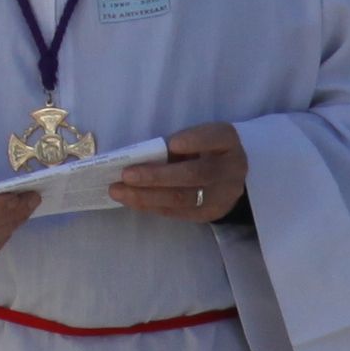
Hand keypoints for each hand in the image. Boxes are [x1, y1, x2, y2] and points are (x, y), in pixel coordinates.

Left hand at [110, 120, 251, 224]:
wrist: (230, 176)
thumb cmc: (203, 148)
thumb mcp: (197, 137)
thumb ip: (177, 142)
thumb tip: (140, 156)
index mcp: (228, 141)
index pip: (216, 138)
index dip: (195, 141)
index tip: (173, 144)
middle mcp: (232, 169)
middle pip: (194, 174)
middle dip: (157, 176)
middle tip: (126, 175)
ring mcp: (223, 195)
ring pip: (183, 199)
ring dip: (147, 196)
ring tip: (118, 191)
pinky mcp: (210, 214)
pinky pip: (178, 212)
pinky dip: (151, 205)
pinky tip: (131, 200)